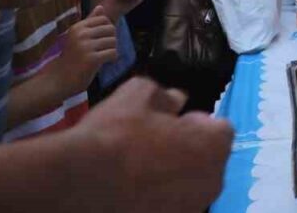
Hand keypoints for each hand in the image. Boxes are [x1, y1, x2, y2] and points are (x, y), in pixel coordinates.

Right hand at [50, 7, 117, 96]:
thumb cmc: (71, 57)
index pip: (104, 19)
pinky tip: (105, 62)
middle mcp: (81, 34)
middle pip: (111, 29)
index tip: (101, 40)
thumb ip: (90, 22)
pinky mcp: (91, 59)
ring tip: (103, 56)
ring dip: (112, 49)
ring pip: (113, 41)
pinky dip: (112, 58)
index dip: (107, 29)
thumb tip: (101, 6)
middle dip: (111, 40)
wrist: (59, 79)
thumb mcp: (78, 36)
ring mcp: (85, 46)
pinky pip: (113, 53)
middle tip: (104, 49)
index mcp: (78, 27)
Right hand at [72, 78, 232, 211]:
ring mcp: (191, 208)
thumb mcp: (138, 95)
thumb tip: (176, 98)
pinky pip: (169, 205)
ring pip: (187, 186)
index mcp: (215, 145)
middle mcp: (212, 181)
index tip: (170, 123)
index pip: (218, 129)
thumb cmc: (116, 135)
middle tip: (151, 146)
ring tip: (136, 172)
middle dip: (186, 151)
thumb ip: (165, 95)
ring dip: (171, 177)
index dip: (193, 124)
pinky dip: (156, 199)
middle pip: (206, 160)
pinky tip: (129, 192)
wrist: (78, 185)